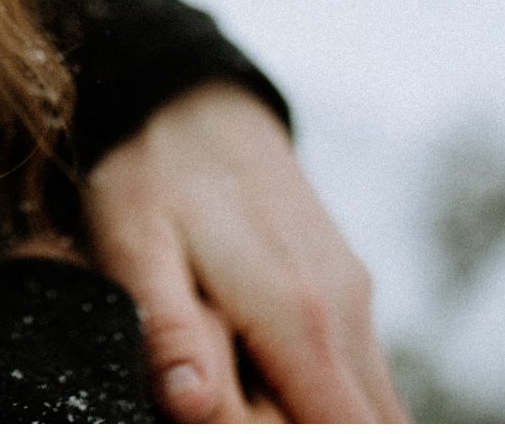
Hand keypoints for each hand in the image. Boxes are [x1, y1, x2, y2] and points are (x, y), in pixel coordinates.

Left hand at [82, 82, 406, 421]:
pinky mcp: (350, 294)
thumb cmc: (155, 175)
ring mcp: (357, 301)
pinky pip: (358, 376)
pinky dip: (319, 394)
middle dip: (299, 431)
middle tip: (225, 398)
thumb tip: (194, 405)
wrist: (195, 102)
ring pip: (370, 405)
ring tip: (234, 379)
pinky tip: (254, 369)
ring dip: (310, 414)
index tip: (227, 419)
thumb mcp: (134, 246)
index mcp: (299, 314)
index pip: (340, 431)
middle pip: (365, 427)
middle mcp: (348, 312)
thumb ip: (168, 329)